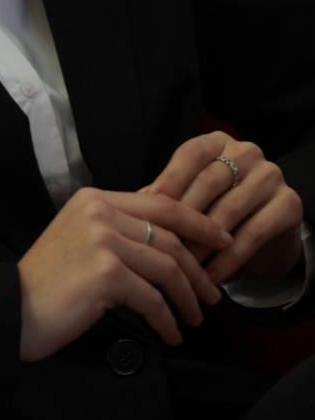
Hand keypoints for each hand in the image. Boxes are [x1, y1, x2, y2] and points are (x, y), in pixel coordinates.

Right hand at [17, 186, 230, 360]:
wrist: (13, 307)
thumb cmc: (47, 279)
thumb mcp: (79, 236)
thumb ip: (115, 226)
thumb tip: (162, 230)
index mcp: (94, 199)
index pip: (161, 202)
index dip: (197, 221)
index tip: (221, 240)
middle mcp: (100, 211)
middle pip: (169, 234)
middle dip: (199, 266)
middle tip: (214, 293)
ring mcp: (103, 240)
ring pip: (167, 266)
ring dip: (188, 297)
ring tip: (195, 318)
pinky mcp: (106, 272)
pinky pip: (153, 298)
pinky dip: (167, 320)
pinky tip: (170, 334)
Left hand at [143, 132, 302, 284]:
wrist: (267, 232)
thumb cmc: (216, 208)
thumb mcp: (192, 196)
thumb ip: (166, 196)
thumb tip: (130, 206)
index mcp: (218, 141)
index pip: (190, 155)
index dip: (168, 181)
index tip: (146, 209)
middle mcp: (247, 151)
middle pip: (209, 182)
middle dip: (183, 217)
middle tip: (162, 245)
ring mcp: (272, 175)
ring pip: (229, 209)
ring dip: (203, 242)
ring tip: (183, 268)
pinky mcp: (290, 204)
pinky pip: (253, 233)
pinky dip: (228, 260)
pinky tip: (211, 278)